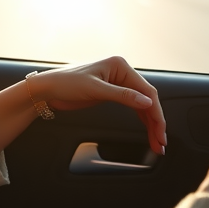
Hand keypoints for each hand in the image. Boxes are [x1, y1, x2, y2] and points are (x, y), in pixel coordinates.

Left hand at [28, 56, 166, 154]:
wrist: (47, 89)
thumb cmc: (66, 83)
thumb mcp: (95, 90)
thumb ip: (122, 96)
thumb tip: (147, 102)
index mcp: (120, 65)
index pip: (146, 91)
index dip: (156, 112)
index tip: (160, 130)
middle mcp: (122, 72)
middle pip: (146, 99)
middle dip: (155, 122)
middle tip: (161, 142)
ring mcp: (118, 83)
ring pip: (141, 105)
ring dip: (150, 123)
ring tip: (156, 142)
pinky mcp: (112, 93)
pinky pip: (132, 107)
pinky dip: (141, 120)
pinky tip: (147, 131)